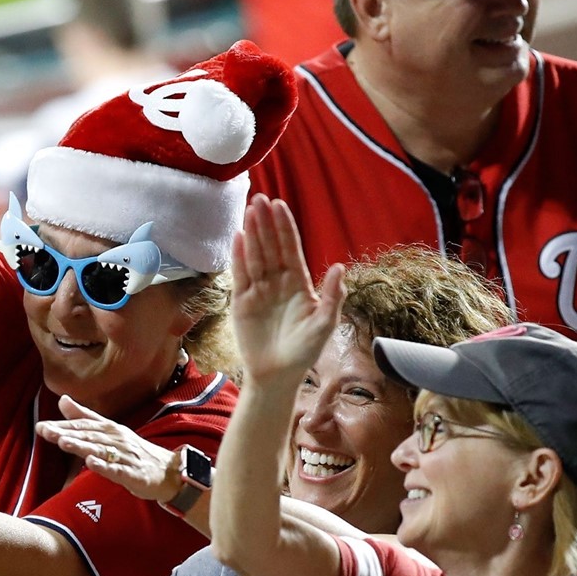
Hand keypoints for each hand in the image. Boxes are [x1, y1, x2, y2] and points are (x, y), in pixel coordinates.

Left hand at [36, 395, 177, 500]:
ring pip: (101, 450)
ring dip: (82, 446)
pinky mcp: (133, 473)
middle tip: (46, 431)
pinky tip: (90, 464)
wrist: (167, 471)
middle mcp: (117, 440)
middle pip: (89, 435)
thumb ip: (85, 416)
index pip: (84, 425)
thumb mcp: (110, 431)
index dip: (62, 425)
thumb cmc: (135, 452)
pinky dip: (104, 466)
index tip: (42, 426)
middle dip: (67, 433)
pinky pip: (117, 469)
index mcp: (110, 429)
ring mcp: (125, 456)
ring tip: (63, 443)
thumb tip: (62, 399)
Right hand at [230, 196, 346, 385]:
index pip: (290, 249)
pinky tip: (238, 238)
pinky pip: (241, 275)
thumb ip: (332, 296)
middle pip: (271, 246)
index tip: (280, 205)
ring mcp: (259, 290)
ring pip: (255, 256)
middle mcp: (277, 282)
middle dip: (266, 223)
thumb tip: (338, 267)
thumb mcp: (324, 325)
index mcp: (298, 283)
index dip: (285, 227)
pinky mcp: (242, 302)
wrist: (277, 375)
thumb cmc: (304, 352)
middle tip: (260, 199)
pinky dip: (239, 257)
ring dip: (252, 233)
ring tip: (249, 211)